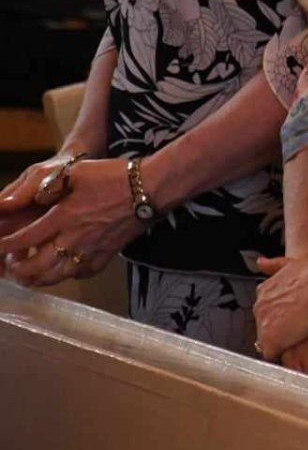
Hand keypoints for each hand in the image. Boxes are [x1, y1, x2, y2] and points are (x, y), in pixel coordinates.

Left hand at [0, 159, 144, 285]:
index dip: (5, 246)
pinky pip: (79, 275)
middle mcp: (74, 239)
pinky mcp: (106, 256)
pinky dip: (65, 276)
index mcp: (63, 217)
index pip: (24, 239)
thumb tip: (23, 199)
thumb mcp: (77, 171)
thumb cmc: (114, 177)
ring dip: (37, 279)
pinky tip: (61, 270)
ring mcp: (91, 251)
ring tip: (28, 274)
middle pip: (36, 267)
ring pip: (56, 277)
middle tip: (10, 264)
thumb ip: (48, 185)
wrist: (151, 189)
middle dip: (17, 269)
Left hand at [253, 254, 307, 360]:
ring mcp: (262, 326)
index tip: (294, 316)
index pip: (267, 311)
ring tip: (302, 338)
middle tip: (301, 327)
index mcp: (263, 292)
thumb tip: (259, 262)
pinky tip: (299, 347)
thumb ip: (272, 265)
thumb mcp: (290, 263)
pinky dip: (284, 353)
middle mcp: (258, 309)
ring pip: (269, 341)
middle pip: (266, 326)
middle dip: (280, 329)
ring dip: (282, 341)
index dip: (281, 316)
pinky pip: (274, 354)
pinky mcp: (270, 342)